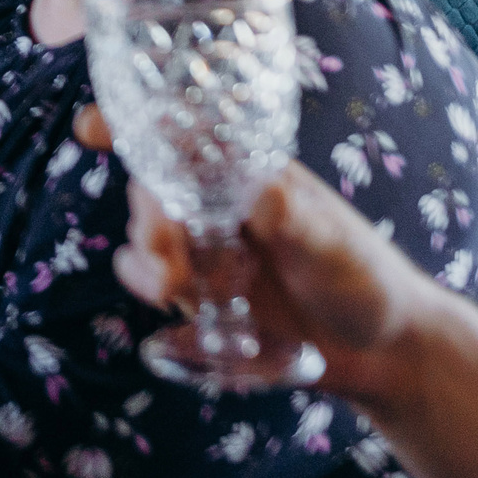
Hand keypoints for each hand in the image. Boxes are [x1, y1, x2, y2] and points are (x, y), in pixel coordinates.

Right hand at [74, 103, 437, 404]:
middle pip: (152, 185)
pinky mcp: (200, 292)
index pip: (186, 135)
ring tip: (173, 287)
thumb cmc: (370, 280)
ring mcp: (207, 248)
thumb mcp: (337, 245)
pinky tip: (173, 302)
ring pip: (145, 231)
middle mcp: (221, 204)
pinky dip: (146, 284)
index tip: (92, 129)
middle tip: (169, 250)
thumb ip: (295, 220)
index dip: (135, 123)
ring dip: (145, 253)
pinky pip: (149, 277)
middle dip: (147, 213)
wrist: (384, 354)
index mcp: (253, 174)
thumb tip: (259, 191)